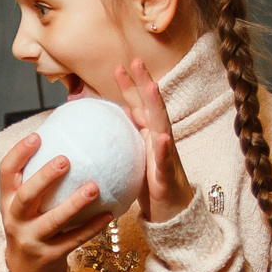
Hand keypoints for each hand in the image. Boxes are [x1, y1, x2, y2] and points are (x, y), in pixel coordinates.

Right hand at [0, 133, 113, 271]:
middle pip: (26, 196)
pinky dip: (92, 227)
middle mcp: (15, 219)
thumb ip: (35, 180)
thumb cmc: (30, 227)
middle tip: (66, 160)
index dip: (19, 153)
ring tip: (94, 187)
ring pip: (53, 220)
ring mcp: (31, 239)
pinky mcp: (49, 256)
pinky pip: (74, 240)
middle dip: (44, 177)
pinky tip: (108, 215)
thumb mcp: (23, 206)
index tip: (37, 136)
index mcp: (8, 200)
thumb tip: (66, 141)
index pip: (6, 172)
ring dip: (74, 203)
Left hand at [115, 58, 193, 222]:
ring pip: (161, 125)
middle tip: (136, 61)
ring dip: (156, 105)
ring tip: (151, 87)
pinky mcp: (167, 173)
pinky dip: (164, 148)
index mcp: (147, 134)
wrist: (170, 210)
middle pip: (151, 106)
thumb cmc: (150, 183)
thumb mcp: (131, 158)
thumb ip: (121, 141)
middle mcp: (158, 138)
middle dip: (144, 83)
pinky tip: (162, 138)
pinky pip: (165, 159)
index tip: (118, 66)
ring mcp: (165, 153)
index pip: (138, 105)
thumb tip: (100, 127)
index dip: (130, 86)